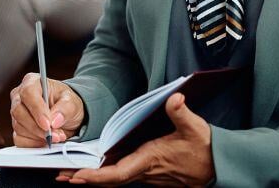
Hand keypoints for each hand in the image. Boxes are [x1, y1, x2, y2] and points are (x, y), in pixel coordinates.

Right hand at [10, 73, 85, 147]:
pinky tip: (46, 141)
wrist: (67, 116)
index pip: (28, 93)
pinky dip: (34, 144)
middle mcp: (20, 96)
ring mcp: (17, 113)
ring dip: (39, 136)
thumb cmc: (67, 103)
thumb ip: (65, 109)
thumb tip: (54, 120)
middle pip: (19, 112)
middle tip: (56, 135)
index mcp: (32, 82)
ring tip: (57, 136)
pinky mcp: (17, 129)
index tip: (48, 124)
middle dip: (38, 127)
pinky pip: (19, 139)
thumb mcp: (72, 102)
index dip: (37, 110)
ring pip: (19, 127)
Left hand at [58, 93, 213, 185]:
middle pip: (109, 180)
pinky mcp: (150, 173)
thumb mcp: (195, 127)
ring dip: (92, 177)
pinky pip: (122, 176)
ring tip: (69, 172)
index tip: (77, 176)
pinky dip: (105, 174)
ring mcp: (147, 174)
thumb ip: (182, 113)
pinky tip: (95, 168)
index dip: (96, 176)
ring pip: (114, 179)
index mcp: (151, 159)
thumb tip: (174, 98)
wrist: (218, 165)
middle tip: (60, 175)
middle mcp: (145, 170)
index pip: (118, 173)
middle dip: (84, 179)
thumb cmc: (205, 147)